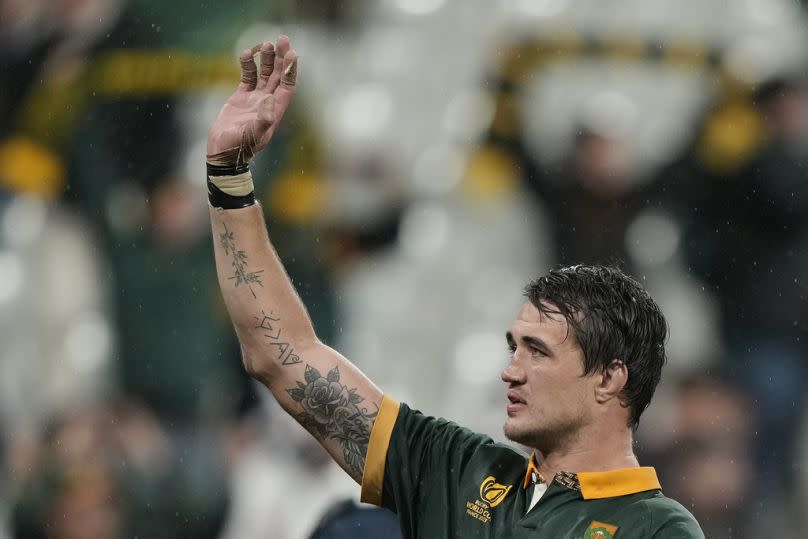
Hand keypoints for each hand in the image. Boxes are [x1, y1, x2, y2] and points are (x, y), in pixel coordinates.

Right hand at [207, 36, 297, 165]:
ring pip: (264, 73)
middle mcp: (267, 102)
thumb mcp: (253, 135)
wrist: (223, 151)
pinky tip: (245, 54)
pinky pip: (247, 76)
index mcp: (275, 110)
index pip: (287, 85)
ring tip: (265, 44)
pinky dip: (247, 65)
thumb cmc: (239, 147)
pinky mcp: (241, 97)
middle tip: (283, 39)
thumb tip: (271, 101)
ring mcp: (254, 98)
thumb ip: (263, 120)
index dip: (291, 70)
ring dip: (266, 59)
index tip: (292, 54)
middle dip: (281, 58)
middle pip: (278, 75)